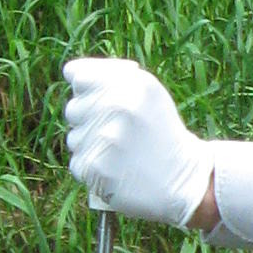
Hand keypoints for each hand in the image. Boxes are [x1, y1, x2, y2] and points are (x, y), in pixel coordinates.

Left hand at [61, 57, 215, 227]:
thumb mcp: (148, 91)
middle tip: (118, 132)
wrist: (182, 180)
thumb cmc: (160, 131)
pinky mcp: (95, 168)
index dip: (87, 90)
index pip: (78, 77)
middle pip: (72, 108)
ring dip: (91, 145)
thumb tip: (70, 73)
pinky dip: (92, 168)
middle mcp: (117, 108)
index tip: (103, 102)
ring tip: (120, 152)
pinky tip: (116, 169)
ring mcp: (105, 139)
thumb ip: (110, 75)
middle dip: (89, 119)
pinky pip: (77, 162)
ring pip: (74, 137)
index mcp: (132, 84)